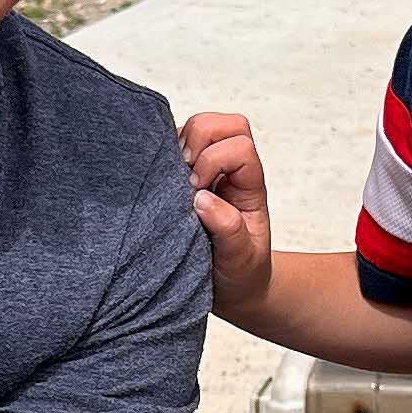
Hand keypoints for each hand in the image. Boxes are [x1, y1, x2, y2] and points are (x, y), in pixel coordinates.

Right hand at [179, 111, 274, 312]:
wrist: (234, 287)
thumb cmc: (240, 272)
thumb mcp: (241, 259)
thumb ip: (228, 229)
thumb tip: (202, 199)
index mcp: (250, 186)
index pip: (241, 146)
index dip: (216, 160)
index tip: (198, 194)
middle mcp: (232, 171)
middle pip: (223, 124)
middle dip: (199, 140)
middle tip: (185, 178)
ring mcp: (209, 169)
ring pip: (198, 126)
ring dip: (181, 144)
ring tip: (173, 178)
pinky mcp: (184, 174)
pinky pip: (175, 143)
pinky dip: (165, 152)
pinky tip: (161, 179)